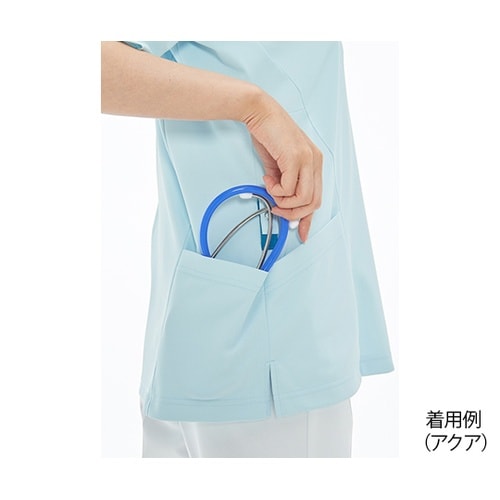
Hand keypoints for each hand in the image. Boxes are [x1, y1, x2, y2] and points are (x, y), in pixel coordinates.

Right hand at [244, 93, 322, 241]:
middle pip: (312, 202)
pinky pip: (289, 188)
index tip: (300, 232)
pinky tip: (268, 179)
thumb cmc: (268, 135)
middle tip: (276, 208)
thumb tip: (280, 203)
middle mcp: (315, 161)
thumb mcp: (278, 165)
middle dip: (293, 213)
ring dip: (282, 201)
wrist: (259, 112)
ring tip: (270, 189)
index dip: (308, 219)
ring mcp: (308, 159)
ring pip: (302, 199)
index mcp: (314, 162)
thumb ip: (283, 183)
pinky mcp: (296, 158)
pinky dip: (276, 190)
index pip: (317, 197)